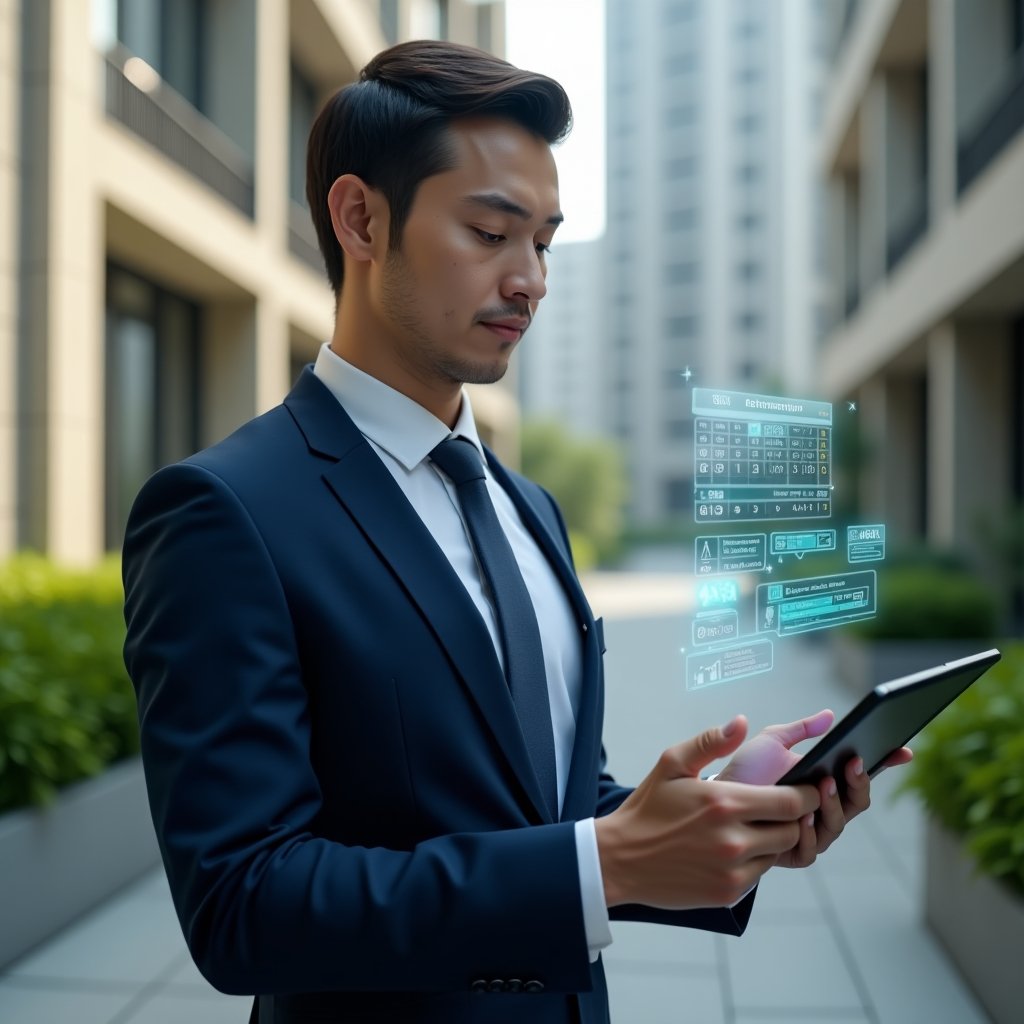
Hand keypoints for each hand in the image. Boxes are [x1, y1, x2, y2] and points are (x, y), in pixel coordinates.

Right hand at [594, 716, 819, 909]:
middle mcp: (733, 840)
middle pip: (793, 829)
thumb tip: (741, 722)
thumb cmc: (648, 807)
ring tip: (751, 825)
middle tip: (778, 806)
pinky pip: (760, 874)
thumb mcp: (672, 763)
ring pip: (778, 852)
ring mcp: (732, 870)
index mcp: (724, 802)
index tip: (807, 787)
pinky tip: (733, 847)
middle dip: (794, 817)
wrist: (620, 859)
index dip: (807, 794)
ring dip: (773, 838)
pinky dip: (755, 860)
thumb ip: (711, 742)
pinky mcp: (728, 893)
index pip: (792, 802)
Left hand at [717, 711, 912, 866]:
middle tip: (852, 764)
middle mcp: (824, 809)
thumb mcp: (772, 742)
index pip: (861, 775)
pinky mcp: (792, 853)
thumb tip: (830, 716)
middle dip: (859, 783)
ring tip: (823, 786)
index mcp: (825, 782)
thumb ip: (800, 730)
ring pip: (837, 824)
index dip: (886, 763)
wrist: (714, 799)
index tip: (903, 751)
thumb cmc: (747, 771)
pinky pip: (810, 848)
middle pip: (857, 802)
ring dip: (833, 806)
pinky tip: (801, 817)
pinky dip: (808, 832)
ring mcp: (811, 832)